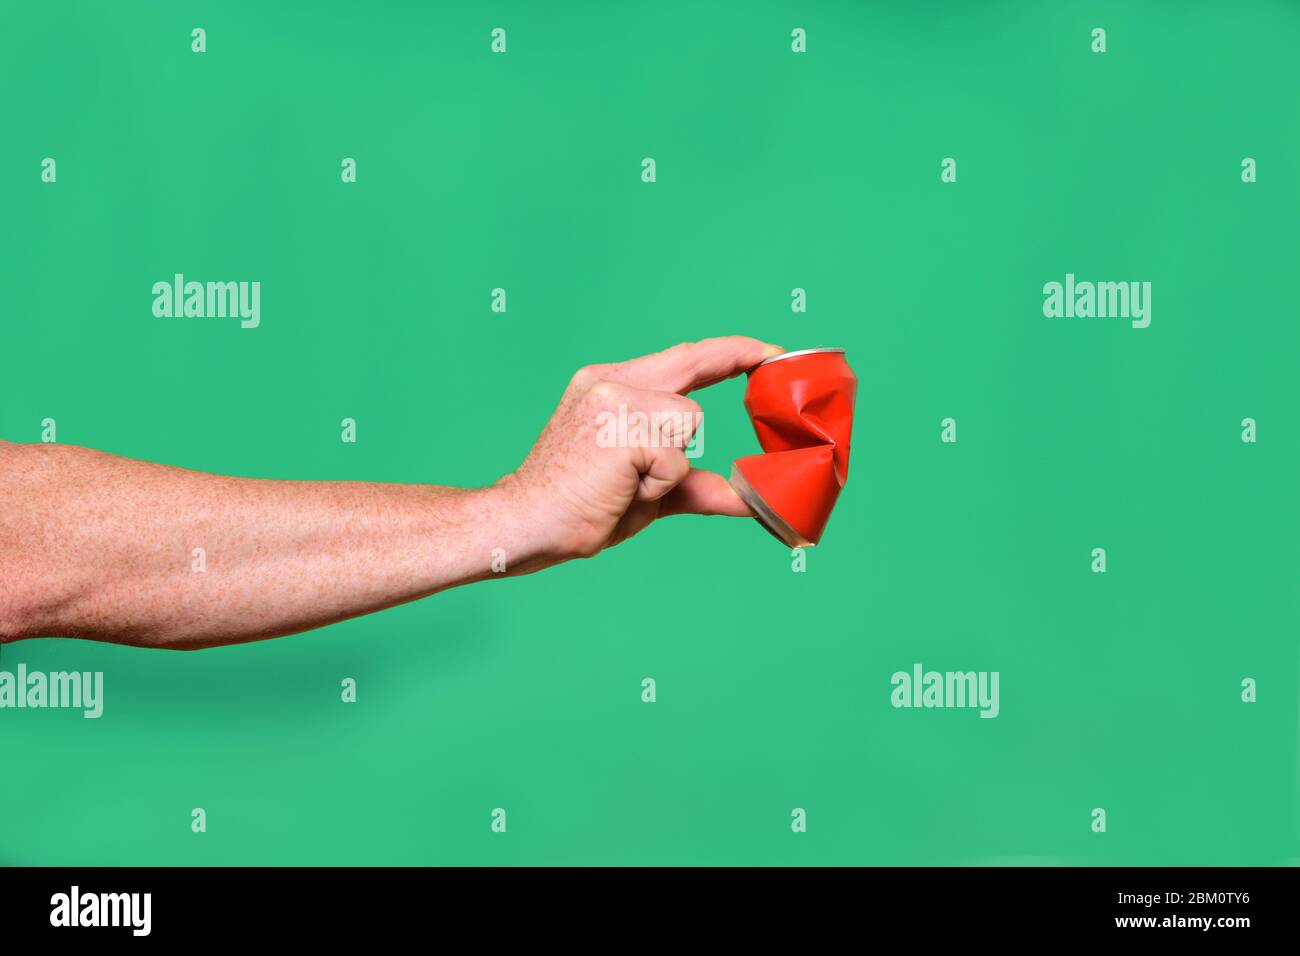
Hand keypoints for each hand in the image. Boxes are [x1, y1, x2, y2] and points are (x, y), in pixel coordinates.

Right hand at [499, 336, 783, 560]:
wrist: (524, 524)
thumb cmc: (580, 508)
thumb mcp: (649, 490)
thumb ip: (695, 482)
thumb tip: (750, 498)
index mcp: (611, 385)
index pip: (683, 357)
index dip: (729, 352)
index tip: (768, 352)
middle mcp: (610, 382)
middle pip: (692, 370)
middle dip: (737, 360)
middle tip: (771, 365)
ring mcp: (613, 401)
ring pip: (689, 422)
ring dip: (671, 466)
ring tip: (626, 485)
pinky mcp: (620, 429)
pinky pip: (674, 458)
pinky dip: (658, 485)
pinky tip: (620, 490)